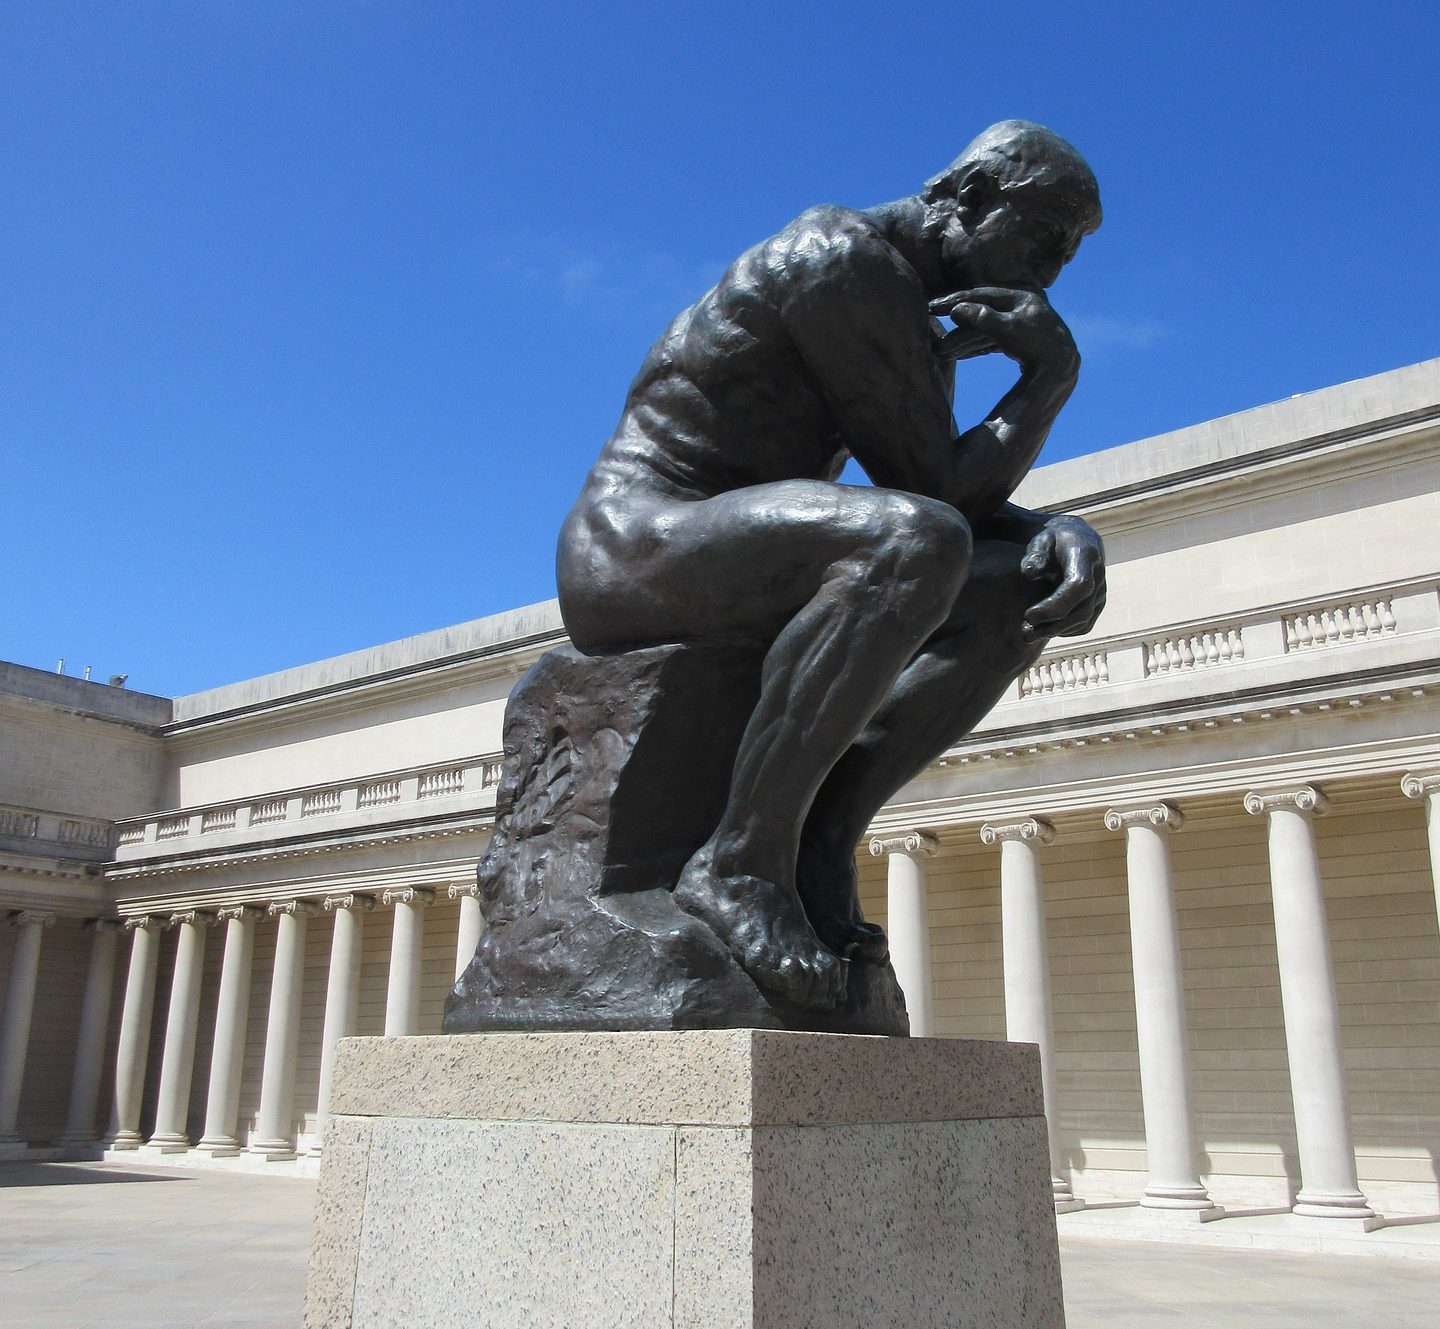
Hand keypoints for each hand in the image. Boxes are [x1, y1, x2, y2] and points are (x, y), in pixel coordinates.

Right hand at [929, 287, 1077, 377]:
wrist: (1062, 367)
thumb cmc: (1037, 346)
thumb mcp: (1009, 331)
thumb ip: (983, 319)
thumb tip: (956, 310)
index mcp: (1018, 297)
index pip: (978, 296)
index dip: (953, 301)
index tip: (931, 307)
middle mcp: (1019, 306)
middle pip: (978, 314)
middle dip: (954, 327)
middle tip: (928, 330)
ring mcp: (1019, 323)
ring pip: (983, 330)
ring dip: (961, 341)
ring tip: (939, 352)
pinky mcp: (1020, 341)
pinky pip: (991, 341)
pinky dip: (975, 348)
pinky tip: (959, 355)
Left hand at [1020, 516, 1105, 641]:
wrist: (1075, 539)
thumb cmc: (1053, 540)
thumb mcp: (1040, 539)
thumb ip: (1034, 553)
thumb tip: (1030, 573)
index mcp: (1085, 555)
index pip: (1078, 587)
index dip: (1055, 605)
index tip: (1029, 615)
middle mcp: (1098, 575)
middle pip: (1082, 610)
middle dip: (1052, 625)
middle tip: (1024, 632)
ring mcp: (1101, 591)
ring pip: (1084, 621)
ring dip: (1056, 632)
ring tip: (1028, 634)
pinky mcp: (1098, 603)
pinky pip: (1085, 625)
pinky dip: (1065, 631)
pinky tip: (1044, 629)